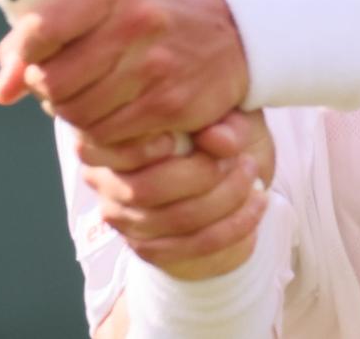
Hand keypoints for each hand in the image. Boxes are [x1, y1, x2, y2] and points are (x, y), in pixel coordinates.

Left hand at [0, 0, 248, 146]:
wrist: (231, 32)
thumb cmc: (146, 15)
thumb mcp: (98, 1)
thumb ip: (41, 33)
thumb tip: (1, 91)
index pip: (40, 29)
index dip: (21, 55)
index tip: (26, 62)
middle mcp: (134, 22)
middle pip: (53, 82)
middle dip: (48, 90)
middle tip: (63, 83)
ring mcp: (155, 66)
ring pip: (78, 114)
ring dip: (73, 113)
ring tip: (90, 97)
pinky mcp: (170, 105)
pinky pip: (109, 135)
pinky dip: (101, 132)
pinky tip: (114, 113)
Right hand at [80, 110, 275, 279]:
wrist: (225, 175)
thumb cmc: (215, 131)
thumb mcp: (226, 112)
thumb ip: (223, 120)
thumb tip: (218, 139)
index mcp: (106, 134)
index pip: (117, 146)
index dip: (155, 145)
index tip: (203, 136)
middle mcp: (103, 178)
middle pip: (147, 189)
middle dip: (205, 176)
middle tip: (241, 159)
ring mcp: (122, 218)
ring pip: (176, 219)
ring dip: (226, 199)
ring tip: (253, 177)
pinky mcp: (148, 248)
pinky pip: (193, 245)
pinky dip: (234, 225)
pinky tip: (256, 204)